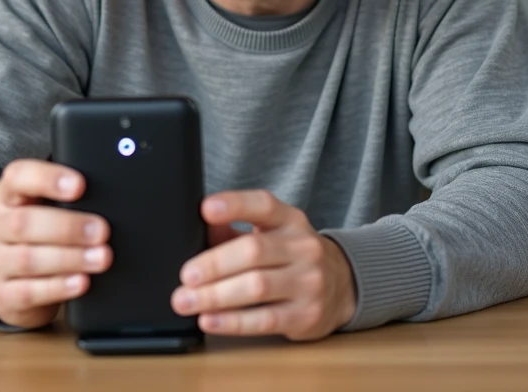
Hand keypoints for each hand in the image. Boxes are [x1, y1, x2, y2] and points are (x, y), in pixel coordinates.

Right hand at [0, 159, 112, 328]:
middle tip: (102, 230)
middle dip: (68, 227)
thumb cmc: (42, 236)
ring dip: (70, 257)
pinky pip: (30, 292)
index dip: (47, 179)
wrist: (18, 283)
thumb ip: (68, 200)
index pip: (17, 177)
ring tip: (101, 257)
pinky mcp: (3, 295)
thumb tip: (106, 197)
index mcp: (7, 196)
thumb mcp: (48, 210)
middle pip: (24, 222)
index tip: (80, 185)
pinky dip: (60, 286)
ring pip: (28, 259)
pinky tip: (82, 281)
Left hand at [171, 190, 356, 340]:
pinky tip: (209, 320)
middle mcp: (303, 247)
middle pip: (253, 251)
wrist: (342, 285)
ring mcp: (308, 281)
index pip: (263, 205)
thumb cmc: (292, 256)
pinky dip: (233, 322)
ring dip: (216, 296)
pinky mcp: (307, 315)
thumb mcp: (272, 233)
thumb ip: (233, 231)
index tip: (206, 210)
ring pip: (257, 287)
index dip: (234, 205)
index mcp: (290, 220)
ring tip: (186, 301)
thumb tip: (196, 231)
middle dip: (214, 264)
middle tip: (185, 276)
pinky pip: (265, 320)